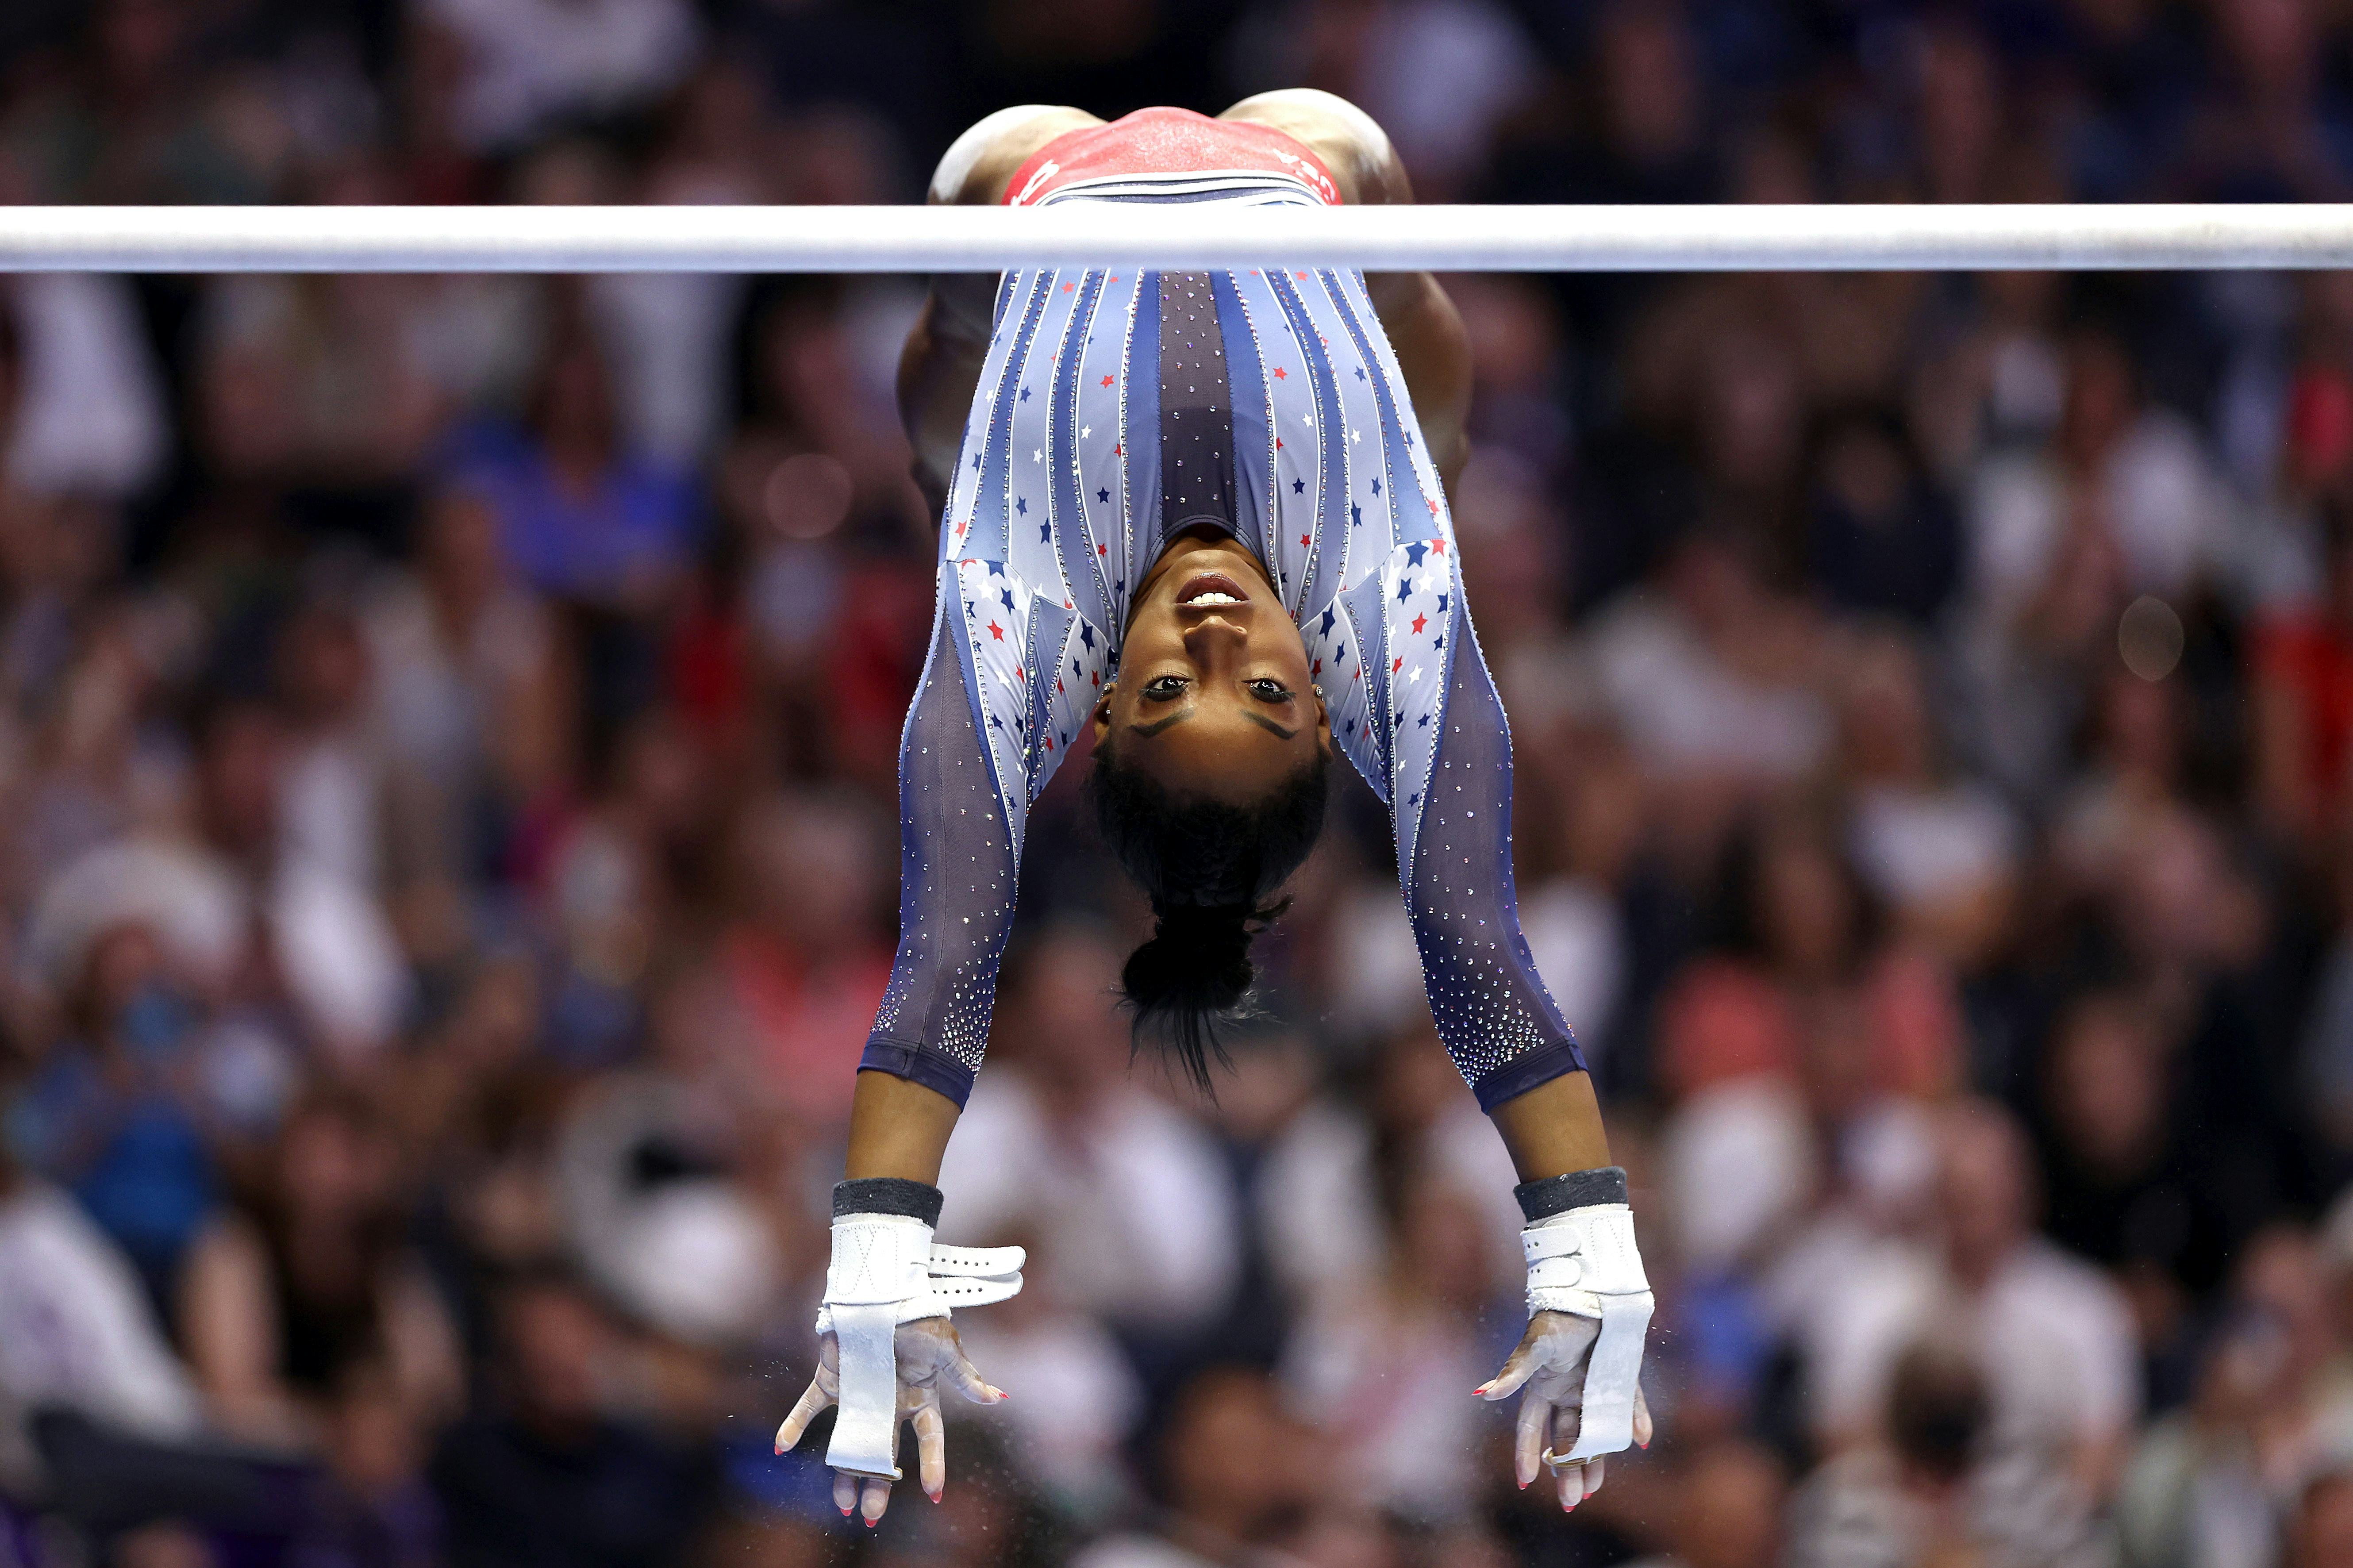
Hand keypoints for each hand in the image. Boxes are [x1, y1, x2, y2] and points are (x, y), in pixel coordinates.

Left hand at [773, 1317, 1005, 1524]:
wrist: (883, 1288)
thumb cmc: (921, 1317)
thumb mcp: (946, 1348)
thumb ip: (966, 1377)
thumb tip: (997, 1398)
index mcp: (919, 1397)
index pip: (929, 1438)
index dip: (933, 1465)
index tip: (934, 1494)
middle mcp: (888, 1403)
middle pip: (884, 1452)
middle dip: (880, 1484)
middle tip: (872, 1516)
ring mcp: (858, 1394)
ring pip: (848, 1441)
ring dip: (843, 1471)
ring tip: (841, 1505)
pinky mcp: (830, 1381)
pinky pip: (809, 1407)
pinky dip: (793, 1426)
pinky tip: (781, 1448)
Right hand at [1477, 1310, 1652, 1509]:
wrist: (1590, 1290)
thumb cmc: (1556, 1317)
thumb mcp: (1534, 1347)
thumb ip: (1513, 1372)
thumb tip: (1483, 1394)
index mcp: (1543, 1387)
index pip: (1532, 1428)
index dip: (1527, 1453)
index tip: (1525, 1482)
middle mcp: (1568, 1392)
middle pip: (1566, 1439)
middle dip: (1567, 1470)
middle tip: (1572, 1501)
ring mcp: (1595, 1387)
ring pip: (1596, 1431)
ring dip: (1596, 1459)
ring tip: (1594, 1488)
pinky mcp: (1621, 1377)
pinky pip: (1630, 1404)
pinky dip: (1637, 1421)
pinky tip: (1642, 1439)